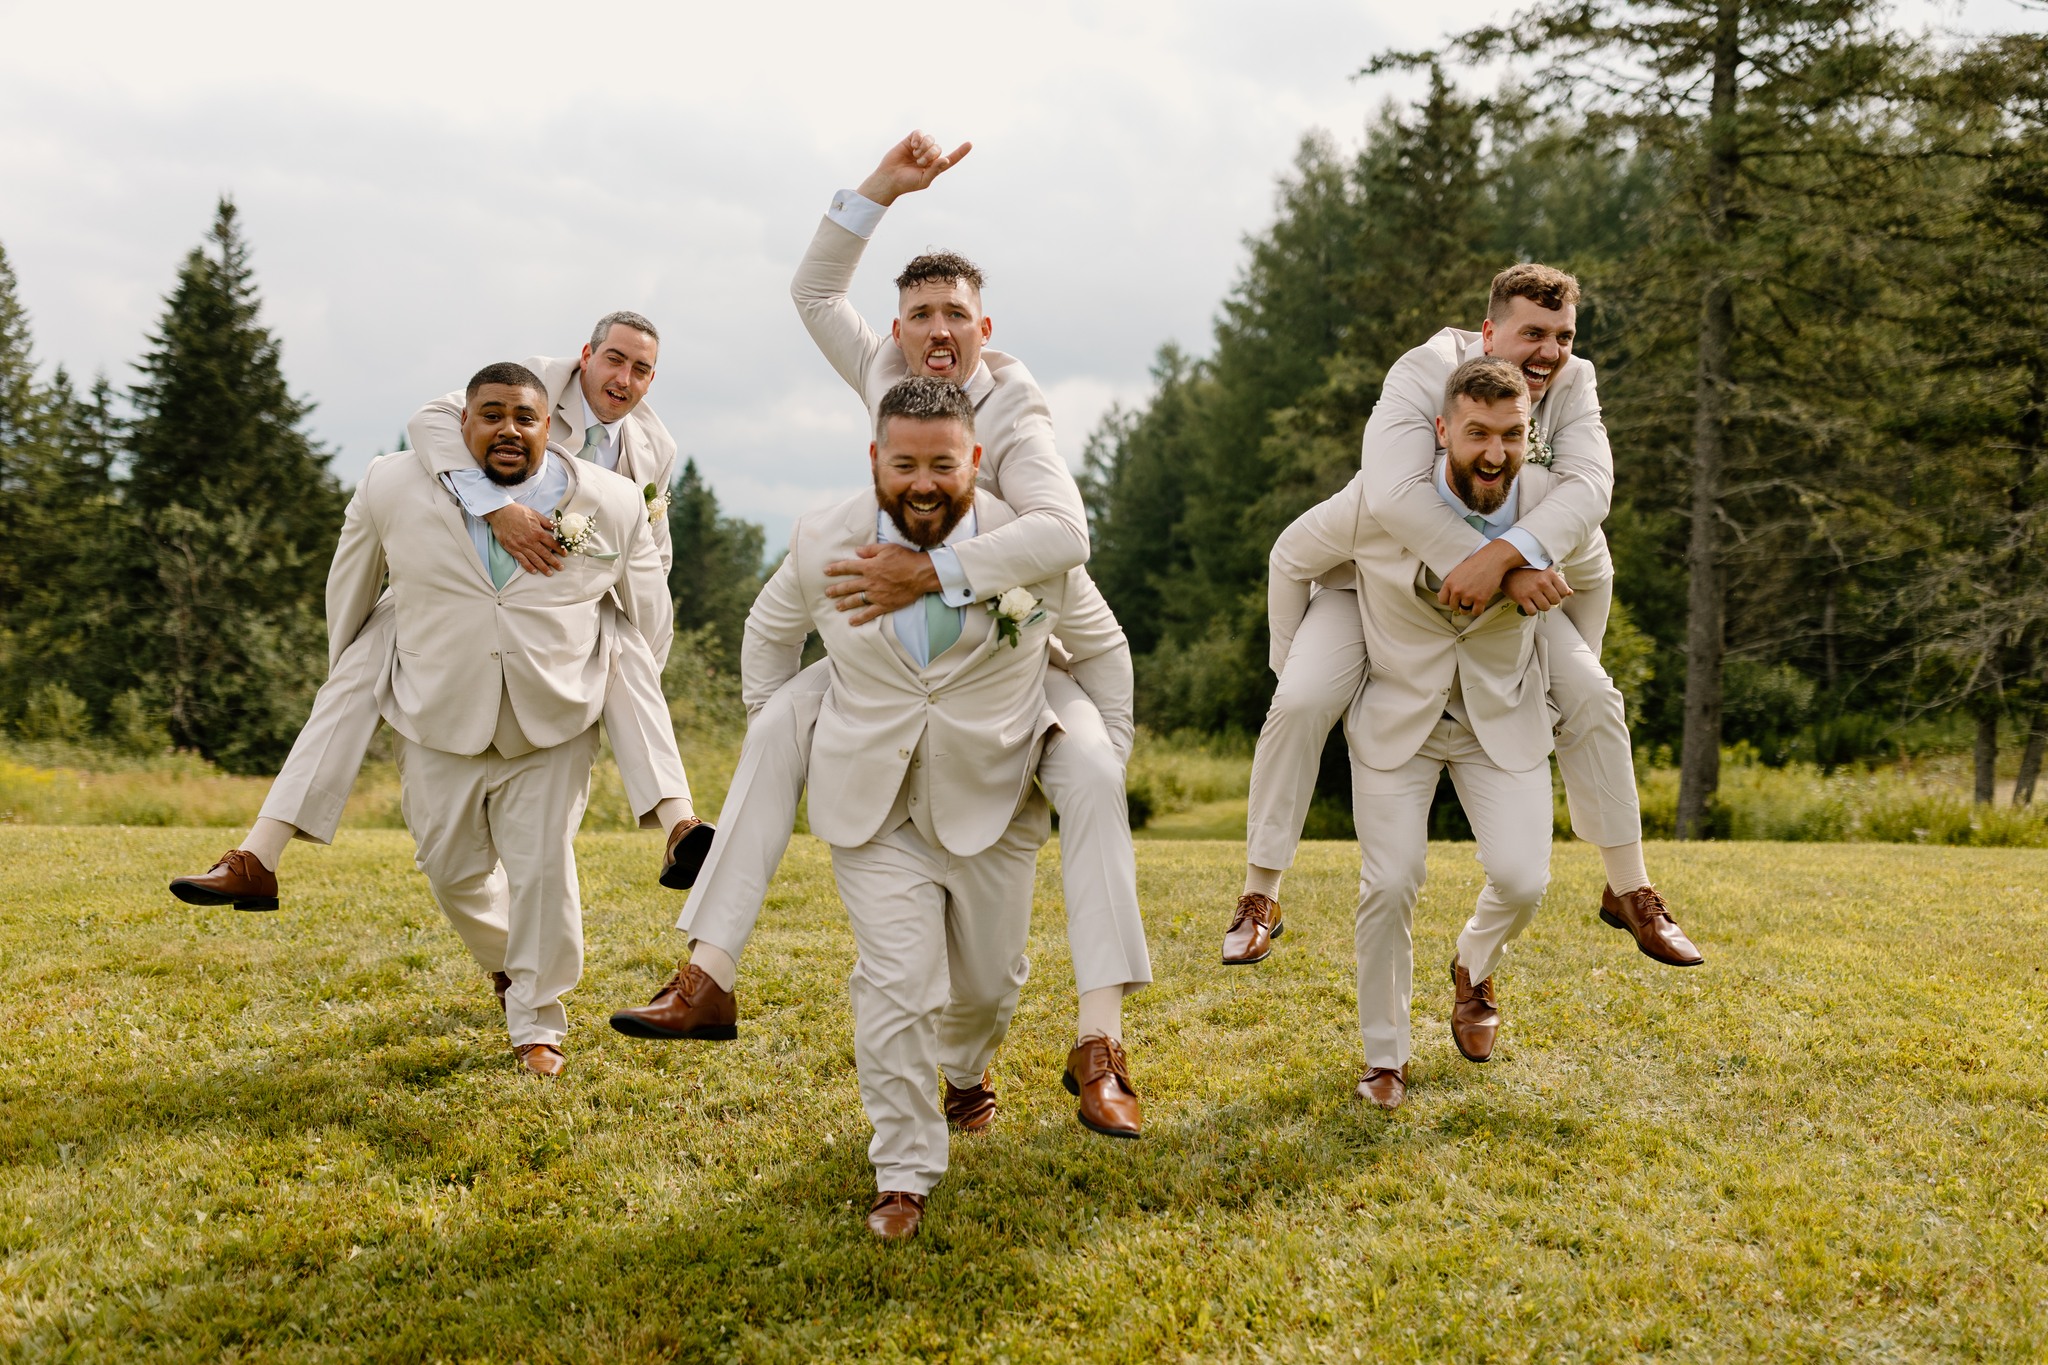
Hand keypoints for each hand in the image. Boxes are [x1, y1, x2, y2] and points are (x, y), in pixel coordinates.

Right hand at [483, 503, 563, 574]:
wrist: (500, 513)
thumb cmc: (518, 512)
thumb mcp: (535, 514)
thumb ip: (547, 522)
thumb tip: (557, 527)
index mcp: (537, 532)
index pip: (552, 543)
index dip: (560, 549)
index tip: (565, 554)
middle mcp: (530, 541)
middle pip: (545, 554)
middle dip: (554, 562)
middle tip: (561, 568)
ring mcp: (521, 546)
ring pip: (534, 559)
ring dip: (543, 567)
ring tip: (549, 573)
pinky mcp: (512, 549)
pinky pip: (522, 560)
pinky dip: (528, 566)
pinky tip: (534, 571)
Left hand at [825, 544, 941, 623]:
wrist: (920, 574)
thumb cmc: (906, 558)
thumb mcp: (887, 548)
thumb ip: (870, 550)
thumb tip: (857, 551)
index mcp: (869, 566)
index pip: (848, 567)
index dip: (836, 569)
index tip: (826, 571)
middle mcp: (870, 581)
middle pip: (848, 586)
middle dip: (836, 589)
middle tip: (827, 593)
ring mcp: (876, 594)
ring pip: (855, 600)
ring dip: (844, 604)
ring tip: (837, 607)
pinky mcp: (884, 604)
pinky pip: (869, 613)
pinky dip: (860, 618)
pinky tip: (852, 622)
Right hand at [855, 129, 972, 206]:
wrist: (889, 178)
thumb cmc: (907, 183)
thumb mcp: (924, 180)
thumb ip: (935, 170)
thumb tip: (946, 160)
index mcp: (935, 167)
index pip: (951, 158)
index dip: (960, 152)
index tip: (970, 144)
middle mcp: (929, 156)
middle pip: (938, 148)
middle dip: (930, 155)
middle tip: (919, 163)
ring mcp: (920, 147)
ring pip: (930, 139)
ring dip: (924, 147)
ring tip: (915, 155)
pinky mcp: (911, 140)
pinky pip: (919, 133)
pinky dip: (918, 137)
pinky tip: (913, 145)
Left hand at [1437, 538, 1525, 613]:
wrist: (1492, 560)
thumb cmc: (1475, 564)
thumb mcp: (1457, 571)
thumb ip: (1450, 584)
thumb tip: (1442, 596)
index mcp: (1449, 582)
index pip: (1442, 600)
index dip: (1449, 600)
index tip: (1455, 598)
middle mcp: (1457, 590)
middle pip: (1453, 607)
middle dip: (1459, 604)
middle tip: (1466, 599)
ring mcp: (1469, 596)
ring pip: (1464, 611)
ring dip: (1468, 608)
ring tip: (1473, 601)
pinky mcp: (1481, 599)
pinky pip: (1476, 612)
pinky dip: (1477, 610)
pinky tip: (1479, 604)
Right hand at [1502, 566, 1572, 613]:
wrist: (1507, 571)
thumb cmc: (1528, 571)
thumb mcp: (1544, 572)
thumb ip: (1558, 582)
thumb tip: (1570, 592)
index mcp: (1550, 574)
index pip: (1563, 592)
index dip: (1558, 595)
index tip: (1551, 593)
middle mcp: (1542, 582)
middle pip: (1555, 601)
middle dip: (1550, 602)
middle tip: (1542, 598)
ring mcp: (1532, 590)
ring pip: (1545, 608)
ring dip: (1541, 607)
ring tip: (1535, 601)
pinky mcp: (1522, 598)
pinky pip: (1532, 612)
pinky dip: (1531, 611)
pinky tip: (1528, 605)